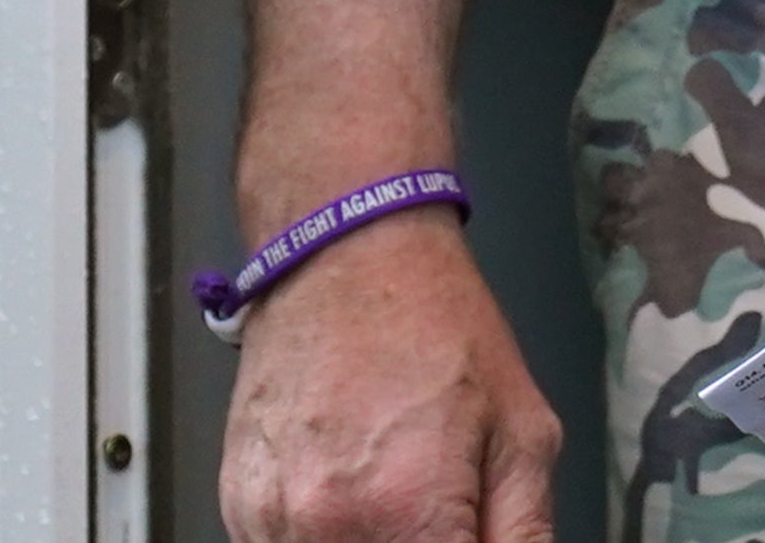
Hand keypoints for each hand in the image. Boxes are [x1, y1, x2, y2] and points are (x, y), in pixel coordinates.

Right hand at [219, 211, 561, 542]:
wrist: (344, 251)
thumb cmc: (435, 327)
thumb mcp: (524, 436)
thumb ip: (525, 538)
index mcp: (403, 512)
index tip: (466, 528)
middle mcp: (324, 525)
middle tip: (436, 506)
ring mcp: (268, 517)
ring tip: (391, 495)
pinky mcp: (239, 504)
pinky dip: (323, 539)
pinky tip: (351, 492)